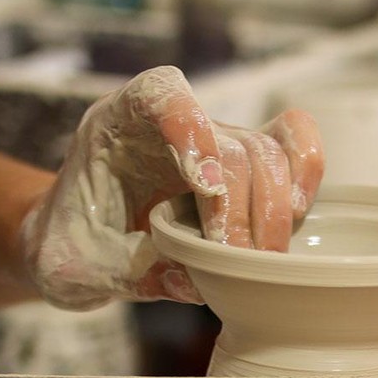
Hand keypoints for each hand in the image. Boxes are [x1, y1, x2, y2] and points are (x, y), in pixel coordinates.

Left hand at [20, 66, 323, 310]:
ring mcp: (216, 148)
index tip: (204, 186)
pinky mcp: (246, 177)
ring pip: (269, 153)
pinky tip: (295, 219)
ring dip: (274, 212)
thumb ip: (131, 270)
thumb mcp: (80, 268)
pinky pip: (292, 153)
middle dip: (242, 208)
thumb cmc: (72, 248)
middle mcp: (175, 129)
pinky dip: (305, 180)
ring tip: (264, 261)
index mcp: (119, 126)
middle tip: (237, 261)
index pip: (162, 95)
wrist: (78, 249)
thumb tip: (193, 282)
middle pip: (231, 143)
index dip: (191, 129)